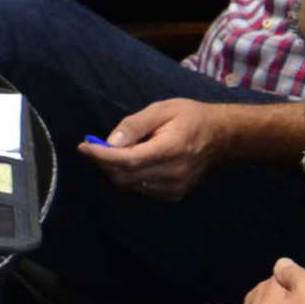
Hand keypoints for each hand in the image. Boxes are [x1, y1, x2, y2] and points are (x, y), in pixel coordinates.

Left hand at [80, 99, 230, 200]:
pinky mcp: (174, 194)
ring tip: (120, 150)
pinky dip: (131, 177)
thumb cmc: (190, 117)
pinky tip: (137, 161)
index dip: (101, 156)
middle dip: (105, 162)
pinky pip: (141, 189)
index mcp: (171, 149)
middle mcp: (173, 173)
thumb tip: (110, 141)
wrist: (220, 136)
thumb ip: (135, 125)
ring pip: (130, 185)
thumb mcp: (162, 109)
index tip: (83, 147)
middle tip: (97, 145)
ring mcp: (175, 187)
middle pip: (125, 176)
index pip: (127, 160)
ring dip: (116, 170)